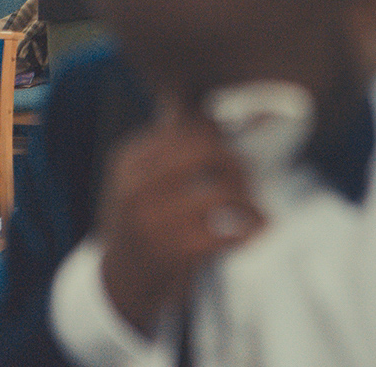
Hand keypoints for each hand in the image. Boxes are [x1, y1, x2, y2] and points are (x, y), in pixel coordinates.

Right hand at [97, 97, 264, 333]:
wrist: (118, 282)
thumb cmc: (143, 218)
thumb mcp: (142, 176)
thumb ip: (169, 141)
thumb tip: (182, 93)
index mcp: (130, 159)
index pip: (191, 128)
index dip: (225, 135)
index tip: (241, 149)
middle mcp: (134, 186)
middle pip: (208, 151)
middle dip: (239, 164)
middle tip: (251, 182)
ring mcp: (148, 220)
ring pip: (221, 192)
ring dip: (250, 203)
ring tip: (257, 212)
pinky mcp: (167, 254)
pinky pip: (226, 234)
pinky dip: (249, 233)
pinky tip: (254, 233)